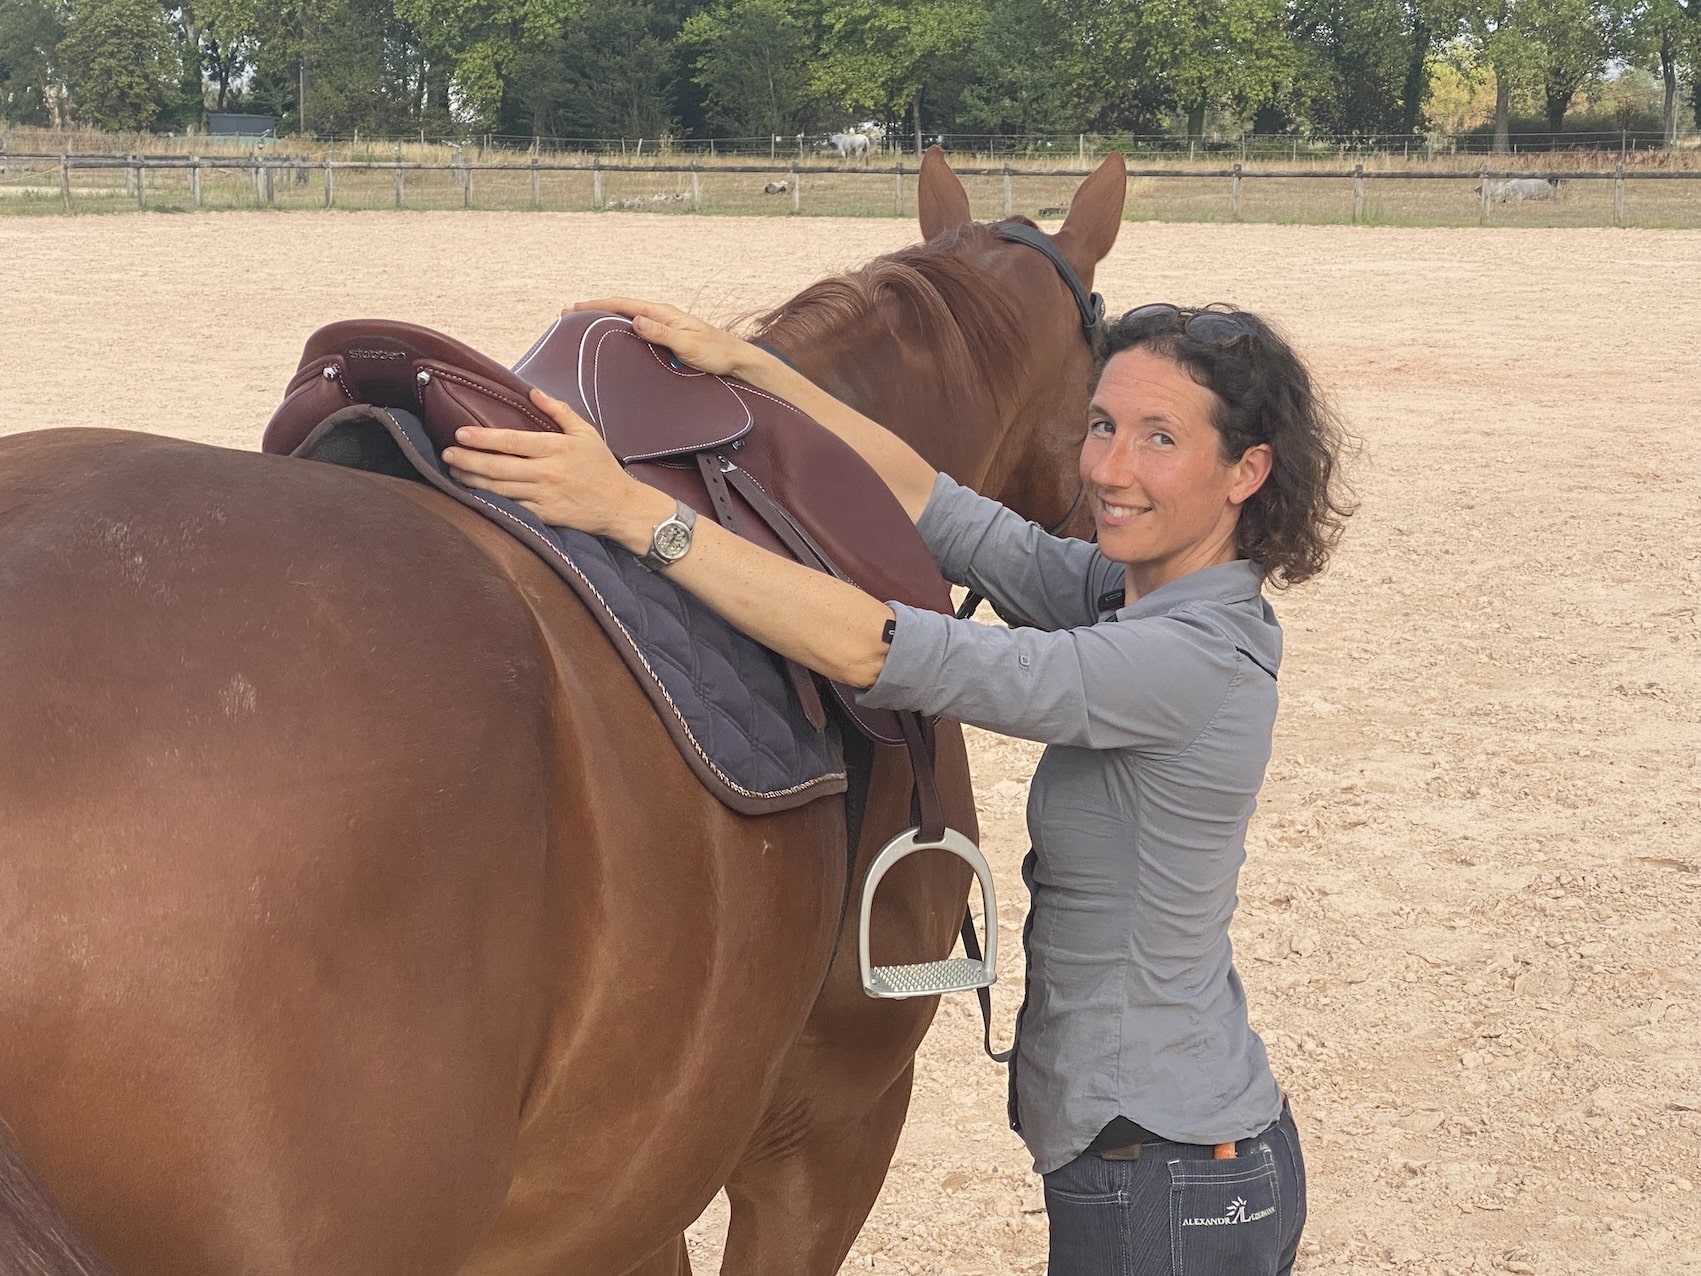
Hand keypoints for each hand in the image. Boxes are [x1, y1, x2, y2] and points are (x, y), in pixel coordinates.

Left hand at [441, 388, 670, 549]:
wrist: (622, 507)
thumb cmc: (603, 469)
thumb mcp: (586, 433)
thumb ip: (559, 411)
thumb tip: (532, 392)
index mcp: (556, 447)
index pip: (511, 441)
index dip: (482, 438)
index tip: (460, 434)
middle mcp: (547, 472)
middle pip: (498, 466)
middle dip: (467, 460)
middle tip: (446, 455)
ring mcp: (544, 496)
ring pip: (499, 489)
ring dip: (472, 481)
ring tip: (454, 473)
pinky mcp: (545, 516)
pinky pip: (512, 508)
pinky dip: (490, 503)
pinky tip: (475, 496)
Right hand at [572, 296, 758, 379]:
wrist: (736, 360)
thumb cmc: (716, 353)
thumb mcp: (688, 344)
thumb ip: (662, 333)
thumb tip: (636, 321)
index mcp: (664, 313)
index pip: (624, 305)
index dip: (598, 305)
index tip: (576, 307)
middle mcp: (662, 316)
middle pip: (622, 309)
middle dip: (596, 310)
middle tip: (570, 314)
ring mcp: (664, 326)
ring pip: (628, 319)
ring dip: (607, 320)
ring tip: (585, 325)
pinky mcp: (668, 338)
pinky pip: (638, 331)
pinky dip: (621, 330)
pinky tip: (614, 339)